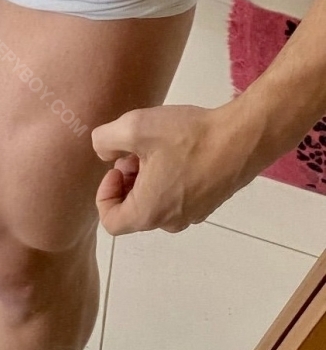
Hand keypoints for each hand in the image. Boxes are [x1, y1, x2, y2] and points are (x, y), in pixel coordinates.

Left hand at [92, 103, 256, 234]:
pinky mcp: (210, 201)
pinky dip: (169, 177)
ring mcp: (194, 214)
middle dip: (128, 180)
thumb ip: (104, 140)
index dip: (105, 194)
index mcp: (149, 213)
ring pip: (156, 201)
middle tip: (137, 151)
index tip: (117, 166)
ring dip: (148, 177)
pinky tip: (180, 149)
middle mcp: (171, 221)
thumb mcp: (133, 127)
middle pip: (134, 210)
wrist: (244, 137)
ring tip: (159, 147)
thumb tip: (105, 153)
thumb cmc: (187, 137)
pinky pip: (177, 195)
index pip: (111, 221)